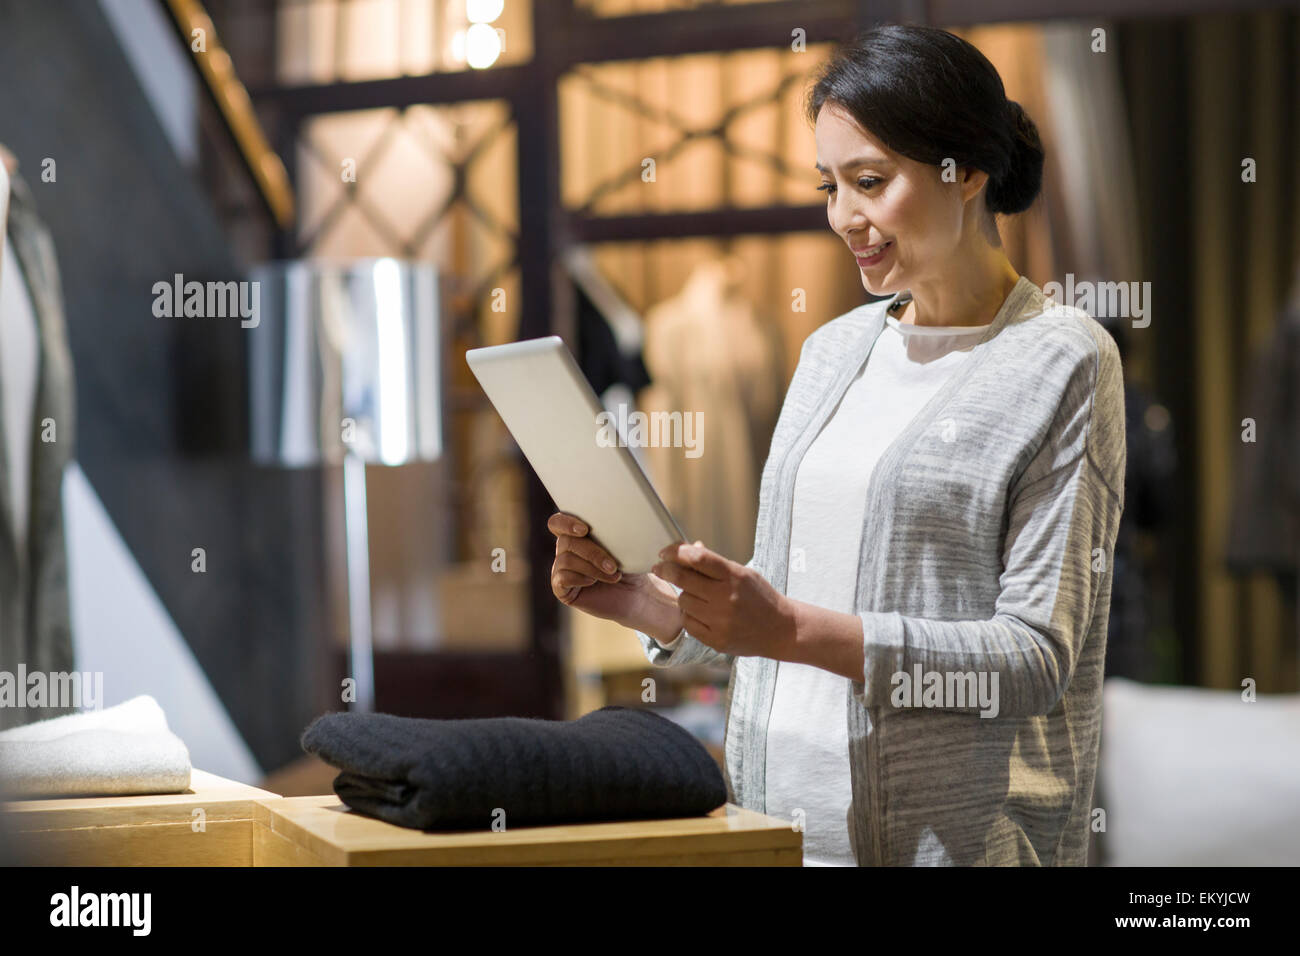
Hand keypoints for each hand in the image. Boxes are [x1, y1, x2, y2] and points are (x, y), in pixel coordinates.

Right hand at [547, 511, 656, 625]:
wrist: (636, 594)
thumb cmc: (631, 565)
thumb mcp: (625, 545)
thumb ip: (614, 531)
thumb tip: (619, 520)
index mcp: (577, 534)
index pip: (558, 522)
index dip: (566, 523)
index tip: (584, 529)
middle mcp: (566, 550)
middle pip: (565, 541)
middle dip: (592, 553)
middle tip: (612, 565)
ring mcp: (562, 569)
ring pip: (566, 560)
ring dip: (592, 568)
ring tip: (613, 576)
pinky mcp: (561, 589)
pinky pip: (561, 578)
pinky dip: (579, 579)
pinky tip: (593, 582)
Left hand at [652, 540, 796, 658]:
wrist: (781, 630)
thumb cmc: (759, 597)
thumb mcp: (743, 574)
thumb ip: (715, 563)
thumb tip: (688, 547)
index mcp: (734, 576)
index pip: (698, 557)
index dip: (676, 552)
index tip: (665, 552)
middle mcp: (726, 597)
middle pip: (683, 579)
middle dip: (666, 570)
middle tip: (659, 567)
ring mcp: (721, 620)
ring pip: (683, 601)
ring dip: (685, 595)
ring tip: (696, 596)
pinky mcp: (716, 640)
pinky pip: (688, 623)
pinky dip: (690, 615)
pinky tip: (700, 613)